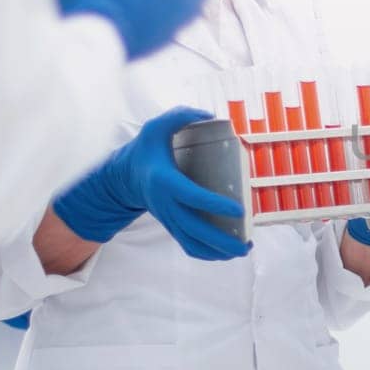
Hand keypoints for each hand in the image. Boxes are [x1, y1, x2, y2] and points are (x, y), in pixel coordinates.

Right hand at [53, 107, 250, 259]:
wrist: (124, 176)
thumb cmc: (146, 150)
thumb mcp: (157, 126)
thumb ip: (180, 116)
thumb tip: (211, 116)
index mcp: (165, 181)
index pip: (191, 197)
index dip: (215, 205)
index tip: (240, 210)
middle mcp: (166, 204)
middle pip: (194, 230)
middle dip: (221, 241)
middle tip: (246, 244)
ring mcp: (168, 219)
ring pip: (192, 244)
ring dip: (218, 252)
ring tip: (243, 249)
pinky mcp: (171, 226)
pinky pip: (189, 246)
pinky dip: (208, 253)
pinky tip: (228, 251)